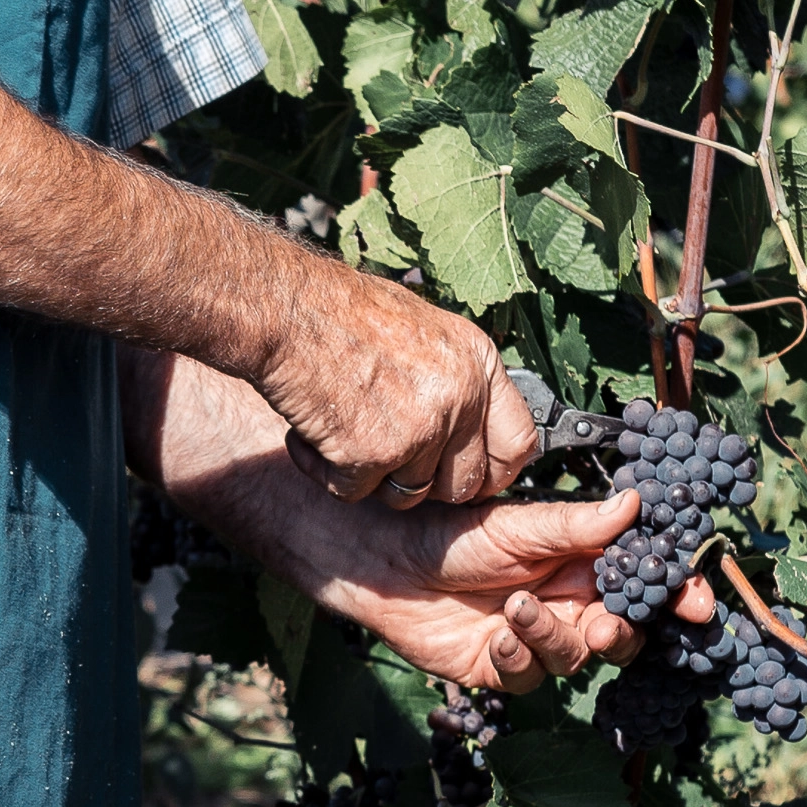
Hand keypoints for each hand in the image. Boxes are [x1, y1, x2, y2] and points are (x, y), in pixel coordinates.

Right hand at [254, 248, 541, 510]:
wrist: (288, 311)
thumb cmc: (341, 312)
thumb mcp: (424, 330)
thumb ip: (455, 380)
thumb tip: (468, 429)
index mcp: (479, 361)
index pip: (518, 443)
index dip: (494, 472)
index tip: (475, 480)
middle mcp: (460, 397)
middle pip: (463, 484)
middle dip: (426, 485)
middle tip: (390, 462)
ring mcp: (421, 429)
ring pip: (408, 495)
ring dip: (373, 476)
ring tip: (343, 430)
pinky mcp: (374, 455)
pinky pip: (356, 492)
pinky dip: (328, 472)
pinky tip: (313, 435)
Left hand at [305, 482, 694, 693]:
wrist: (387, 563)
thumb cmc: (451, 533)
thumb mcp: (519, 525)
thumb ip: (578, 525)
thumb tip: (635, 504)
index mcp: (584, 563)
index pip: (644, 584)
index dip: (675, 596)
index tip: (697, 605)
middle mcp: (568, 603)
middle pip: (624, 633)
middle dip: (622, 633)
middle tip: (606, 626)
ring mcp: (538, 639)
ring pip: (577, 659)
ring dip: (552, 638)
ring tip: (515, 610)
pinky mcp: (504, 669)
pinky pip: (530, 678)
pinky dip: (517, 659)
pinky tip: (493, 637)